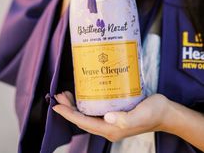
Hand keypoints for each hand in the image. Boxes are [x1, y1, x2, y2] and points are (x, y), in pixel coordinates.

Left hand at [53, 91, 169, 141]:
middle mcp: (109, 126)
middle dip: (68, 108)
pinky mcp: (115, 113)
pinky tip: (85, 92)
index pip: (84, 123)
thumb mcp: (141, 114)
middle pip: (82, 119)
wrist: (166, 113)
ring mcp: (112, 120)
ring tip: (66, 93)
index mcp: (112, 129)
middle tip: (59, 95)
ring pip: (87, 114)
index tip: (56, 106)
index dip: (68, 114)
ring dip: (75, 105)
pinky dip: (86, 102)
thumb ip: (125, 118)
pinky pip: (95, 109)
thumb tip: (107, 117)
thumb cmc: (154, 112)